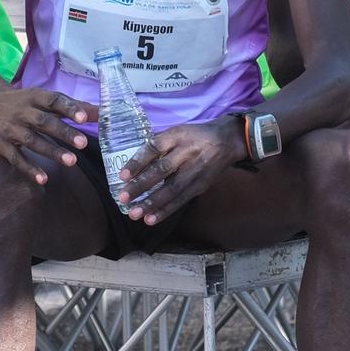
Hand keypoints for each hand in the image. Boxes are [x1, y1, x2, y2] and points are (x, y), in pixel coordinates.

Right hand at [0, 87, 93, 183]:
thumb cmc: (23, 102)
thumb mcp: (43, 98)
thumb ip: (70, 106)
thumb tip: (100, 112)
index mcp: (34, 97)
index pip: (53, 100)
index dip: (68, 108)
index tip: (84, 117)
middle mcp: (22, 112)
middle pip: (44, 122)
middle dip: (64, 133)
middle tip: (83, 143)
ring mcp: (10, 129)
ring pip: (32, 141)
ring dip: (52, 151)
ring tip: (72, 161)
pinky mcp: (1, 144)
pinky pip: (16, 158)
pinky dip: (29, 169)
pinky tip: (43, 179)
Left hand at [111, 119, 240, 225]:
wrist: (227, 141)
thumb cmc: (194, 137)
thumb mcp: (176, 132)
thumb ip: (157, 145)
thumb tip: (132, 164)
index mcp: (178, 136)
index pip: (154, 148)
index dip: (138, 162)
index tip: (122, 176)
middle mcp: (188, 153)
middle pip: (162, 170)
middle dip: (141, 186)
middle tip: (123, 198)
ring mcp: (196, 171)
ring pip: (172, 190)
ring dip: (152, 204)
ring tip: (135, 214)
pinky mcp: (201, 185)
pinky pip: (181, 200)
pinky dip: (165, 211)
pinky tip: (151, 219)